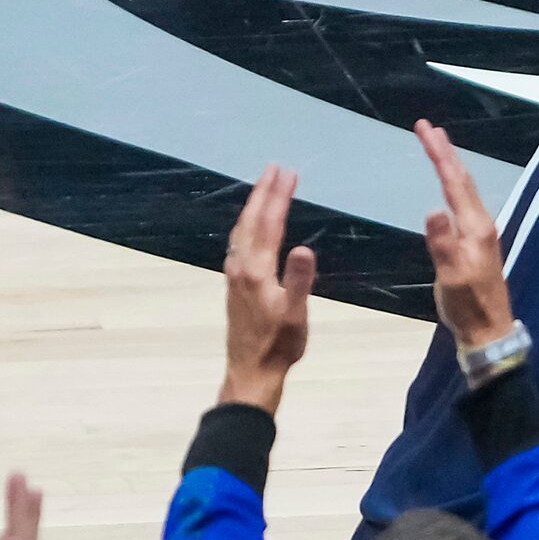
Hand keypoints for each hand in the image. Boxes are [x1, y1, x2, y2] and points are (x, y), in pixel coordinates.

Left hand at [220, 163, 315, 411]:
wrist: (251, 372)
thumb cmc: (278, 346)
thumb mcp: (296, 315)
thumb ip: (299, 280)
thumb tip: (304, 249)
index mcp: (257, 271)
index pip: (269, 224)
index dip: (279, 197)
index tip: (288, 173)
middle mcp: (241, 267)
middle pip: (251, 221)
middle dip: (263, 192)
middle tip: (275, 168)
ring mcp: (234, 275)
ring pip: (241, 230)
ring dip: (253, 206)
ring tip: (263, 187)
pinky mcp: (234, 284)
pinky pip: (238, 242)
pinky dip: (246, 225)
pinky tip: (249, 227)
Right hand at [414, 119, 514, 350]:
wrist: (489, 331)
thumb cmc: (468, 306)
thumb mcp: (451, 277)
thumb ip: (442, 243)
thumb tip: (432, 209)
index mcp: (475, 228)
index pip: (454, 182)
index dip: (439, 154)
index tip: (425, 128)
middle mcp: (481, 225)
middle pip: (462, 180)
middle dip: (445, 152)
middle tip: (428, 128)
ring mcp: (480, 234)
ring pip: (464, 190)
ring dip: (451, 167)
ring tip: (438, 148)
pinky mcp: (476, 244)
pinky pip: (463, 204)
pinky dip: (453, 186)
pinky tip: (449, 190)